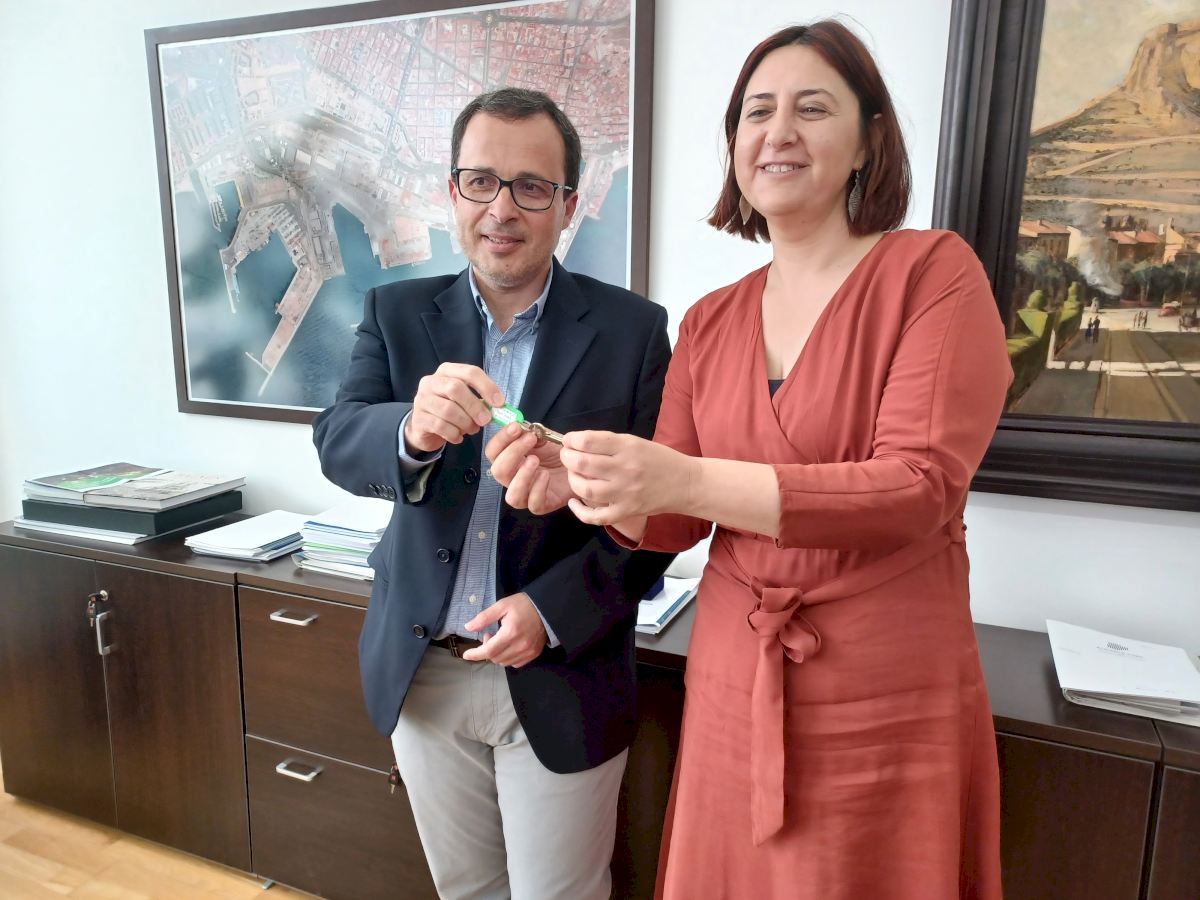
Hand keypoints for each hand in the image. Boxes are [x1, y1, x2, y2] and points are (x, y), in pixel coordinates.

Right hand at [404, 363, 504, 453]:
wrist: (424, 426)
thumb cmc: (450, 409)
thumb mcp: (465, 400)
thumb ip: (481, 401)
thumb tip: (499, 407)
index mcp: (446, 371)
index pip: (469, 372)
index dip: (487, 386)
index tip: (500, 403)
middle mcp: (431, 382)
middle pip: (456, 388)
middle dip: (475, 406)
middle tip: (486, 420)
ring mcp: (422, 399)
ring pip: (448, 410)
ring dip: (465, 423)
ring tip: (473, 430)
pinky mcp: (418, 418)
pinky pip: (440, 426)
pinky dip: (454, 434)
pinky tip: (459, 437)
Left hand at [461, 592, 547, 666]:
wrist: (547, 609)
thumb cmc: (523, 605)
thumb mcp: (502, 606)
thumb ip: (484, 617)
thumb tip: (468, 627)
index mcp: (510, 633)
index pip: (489, 650)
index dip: (475, 654)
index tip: (466, 655)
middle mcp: (520, 646)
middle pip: (495, 658)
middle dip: (487, 649)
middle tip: (490, 635)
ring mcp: (528, 652)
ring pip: (504, 662)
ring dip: (497, 654)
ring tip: (500, 640)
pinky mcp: (534, 654)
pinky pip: (515, 663)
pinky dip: (508, 658)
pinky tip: (509, 646)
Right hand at [485, 423, 575, 513]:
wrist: (579, 466)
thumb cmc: (558, 453)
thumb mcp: (543, 438)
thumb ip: (529, 432)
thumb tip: (518, 427)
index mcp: (509, 461)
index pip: (492, 452)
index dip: (500, 439)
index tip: (516, 427)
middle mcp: (513, 480)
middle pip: (498, 472)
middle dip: (512, 453)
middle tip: (530, 439)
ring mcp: (527, 495)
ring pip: (511, 496)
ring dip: (521, 476)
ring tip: (535, 461)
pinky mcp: (543, 505)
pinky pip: (533, 504)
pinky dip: (538, 488)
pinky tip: (546, 475)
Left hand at [559, 431, 696, 525]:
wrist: (685, 484)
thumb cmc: (659, 460)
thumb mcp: (636, 442)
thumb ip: (608, 444)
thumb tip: (578, 444)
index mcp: (627, 447)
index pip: (588, 441)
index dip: (571, 440)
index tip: (569, 441)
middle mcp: (625, 469)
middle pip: (582, 463)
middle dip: (567, 458)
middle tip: (567, 457)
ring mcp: (625, 493)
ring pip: (585, 489)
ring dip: (572, 480)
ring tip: (573, 475)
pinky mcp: (626, 511)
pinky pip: (596, 516)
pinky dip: (580, 511)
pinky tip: (574, 503)